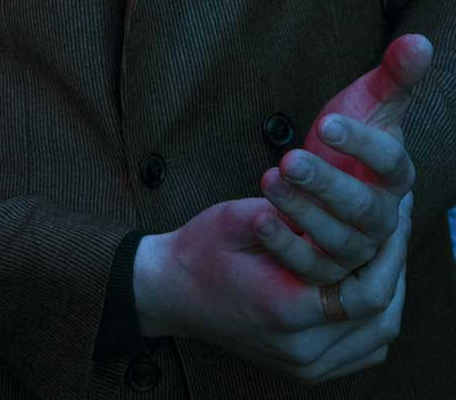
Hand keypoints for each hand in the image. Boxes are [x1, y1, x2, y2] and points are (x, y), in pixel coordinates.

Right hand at [134, 191, 410, 382]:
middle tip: (399, 226)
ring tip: (392, 251)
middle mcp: (301, 347)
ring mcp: (305, 366)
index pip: (365, 288)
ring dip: (392, 294)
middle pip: (380, 316)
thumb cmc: (200, 252)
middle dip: (396, 267)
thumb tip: (337, 199)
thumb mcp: (237, 216)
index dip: (389, 250)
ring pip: (377, 337)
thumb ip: (288, 212)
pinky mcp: (306, 370)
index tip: (394, 212)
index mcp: (285, 307)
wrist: (170, 294)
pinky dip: (376, 320)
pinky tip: (372, 285)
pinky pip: (362, 352)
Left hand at [255, 34, 429, 281]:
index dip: (362, 146)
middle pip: (364, 210)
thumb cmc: (346, 136)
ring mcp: (354, 246)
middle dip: (327, 184)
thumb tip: (421, 40)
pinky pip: (309, 269)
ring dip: (302, 212)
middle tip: (291, 160)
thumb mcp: (365, 102)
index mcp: (395, 175)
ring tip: (270, 179)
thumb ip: (393, 75)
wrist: (321, 180)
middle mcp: (381, 217)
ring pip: (337, 242)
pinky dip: (285, 245)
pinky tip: (260, 217)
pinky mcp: (324, 268)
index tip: (326, 121)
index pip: (391, 165)